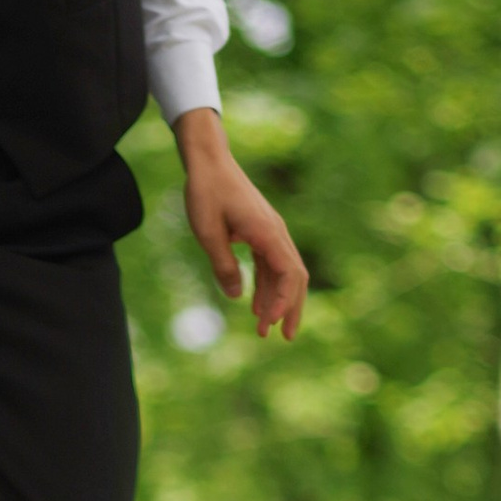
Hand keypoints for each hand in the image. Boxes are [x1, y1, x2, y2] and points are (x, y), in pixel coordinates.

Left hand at [174, 108, 307, 339]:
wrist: (209, 161)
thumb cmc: (206, 192)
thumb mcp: (207, 232)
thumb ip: (222, 265)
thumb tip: (235, 296)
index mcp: (267, 232)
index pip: (289, 273)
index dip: (283, 301)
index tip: (269, 323)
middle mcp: (276, 232)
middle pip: (295, 277)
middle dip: (291, 308)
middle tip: (285, 338)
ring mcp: (270, 232)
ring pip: (283, 273)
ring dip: (276, 301)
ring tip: (263, 330)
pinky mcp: (261, 232)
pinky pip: (270, 264)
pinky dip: (266, 286)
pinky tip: (256, 306)